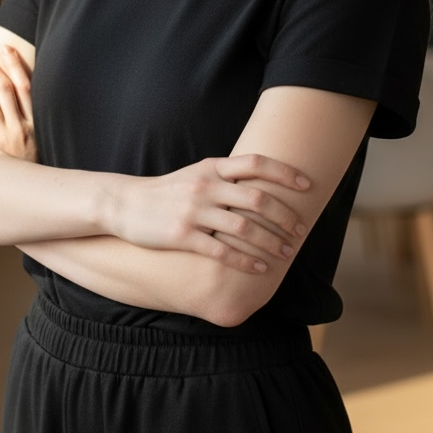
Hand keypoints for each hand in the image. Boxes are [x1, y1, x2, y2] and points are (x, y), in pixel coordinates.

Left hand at [0, 45, 37, 161]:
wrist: (28, 200)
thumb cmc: (33, 168)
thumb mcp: (40, 142)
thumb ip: (32, 118)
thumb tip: (25, 89)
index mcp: (36, 124)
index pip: (25, 86)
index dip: (15, 65)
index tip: (5, 48)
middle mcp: (20, 129)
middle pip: (3, 89)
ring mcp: (2, 140)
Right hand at [108, 155, 310, 273]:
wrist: (125, 204)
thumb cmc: (168, 191)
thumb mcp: (197, 174)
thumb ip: (226, 176)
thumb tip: (264, 181)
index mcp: (212, 168)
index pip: (256, 164)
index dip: (285, 173)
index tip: (307, 185)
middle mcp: (206, 186)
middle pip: (257, 199)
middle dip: (285, 216)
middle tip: (300, 231)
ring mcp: (194, 211)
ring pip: (244, 228)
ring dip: (270, 242)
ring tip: (286, 254)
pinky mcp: (182, 236)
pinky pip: (222, 251)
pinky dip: (246, 260)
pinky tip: (260, 268)